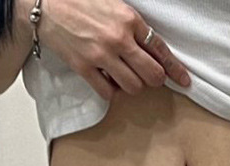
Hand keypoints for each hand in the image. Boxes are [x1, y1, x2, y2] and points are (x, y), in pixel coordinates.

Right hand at [23, 0, 191, 99]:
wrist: (45, 3)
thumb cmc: (79, 1)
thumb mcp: (113, 3)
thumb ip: (133, 24)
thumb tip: (150, 45)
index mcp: (129, 19)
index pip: (160, 49)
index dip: (175, 69)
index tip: (184, 81)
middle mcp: (118, 39)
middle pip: (151, 74)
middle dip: (154, 80)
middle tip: (149, 78)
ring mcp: (101, 55)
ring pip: (132, 87)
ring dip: (132, 86)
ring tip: (124, 77)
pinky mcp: (84, 67)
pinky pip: (108, 93)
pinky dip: (112, 92)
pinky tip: (108, 81)